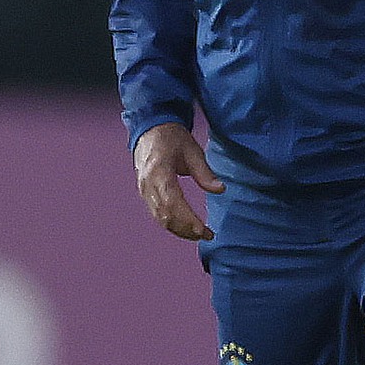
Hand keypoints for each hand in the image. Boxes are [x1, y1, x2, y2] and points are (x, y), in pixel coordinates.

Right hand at [134, 123, 220, 241]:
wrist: (150, 129)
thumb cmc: (172, 138)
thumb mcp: (192, 150)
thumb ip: (205, 172)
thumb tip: (220, 189)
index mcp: (159, 171)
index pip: (172, 202)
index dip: (186, 219)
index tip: (202, 230)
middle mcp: (147, 183)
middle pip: (165, 214)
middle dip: (185, 229)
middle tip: (206, 235)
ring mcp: (143, 189)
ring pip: (159, 217)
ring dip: (179, 230)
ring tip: (199, 235)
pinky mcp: (144, 192)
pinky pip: (156, 213)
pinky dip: (171, 224)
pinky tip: (185, 229)